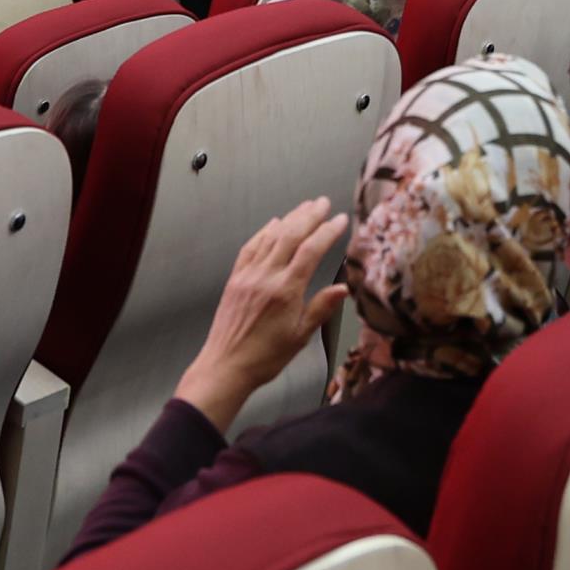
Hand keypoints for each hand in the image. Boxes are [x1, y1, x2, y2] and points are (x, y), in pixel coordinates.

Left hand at [173, 199, 349, 431]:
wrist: (225, 367)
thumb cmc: (264, 357)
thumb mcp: (299, 336)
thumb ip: (321, 308)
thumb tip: (344, 288)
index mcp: (285, 291)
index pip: (311, 251)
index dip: (327, 232)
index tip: (340, 220)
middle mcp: (266, 277)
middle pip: (290, 235)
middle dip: (309, 215)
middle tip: (323, 202)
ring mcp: (248, 275)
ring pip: (271, 237)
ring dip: (290, 219)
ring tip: (305, 207)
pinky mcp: (235, 279)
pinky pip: (250, 247)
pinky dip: (264, 232)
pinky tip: (273, 224)